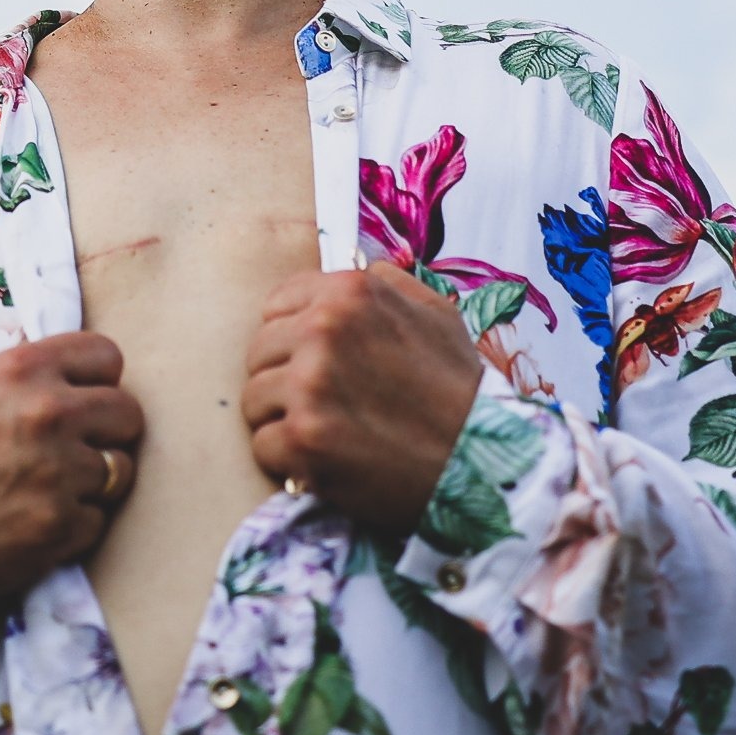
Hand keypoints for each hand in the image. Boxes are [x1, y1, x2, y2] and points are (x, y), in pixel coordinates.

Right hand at [0, 331, 143, 602]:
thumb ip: (37, 375)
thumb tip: (87, 373)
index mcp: (25, 368)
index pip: (107, 355)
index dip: (100, 380)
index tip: (86, 398)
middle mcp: (48, 411)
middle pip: (128, 411)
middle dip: (110, 431)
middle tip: (81, 447)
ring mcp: (59, 469)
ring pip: (121, 468)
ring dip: (97, 481)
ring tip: (57, 486)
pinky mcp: (63, 523)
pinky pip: (101, 517)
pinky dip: (78, 523)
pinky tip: (44, 519)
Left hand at [241, 263, 482, 536]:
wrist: (482, 466)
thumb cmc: (460, 391)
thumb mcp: (436, 315)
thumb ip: (388, 283)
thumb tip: (354, 268)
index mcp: (348, 293)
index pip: (276, 304)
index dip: (292, 337)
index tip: (313, 362)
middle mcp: (322, 330)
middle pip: (259, 352)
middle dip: (283, 379)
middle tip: (320, 406)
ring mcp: (309, 385)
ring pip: (253, 398)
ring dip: (281, 421)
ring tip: (322, 435)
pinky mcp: (303, 439)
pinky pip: (263, 445)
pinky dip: (288, 461)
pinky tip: (321, 463)